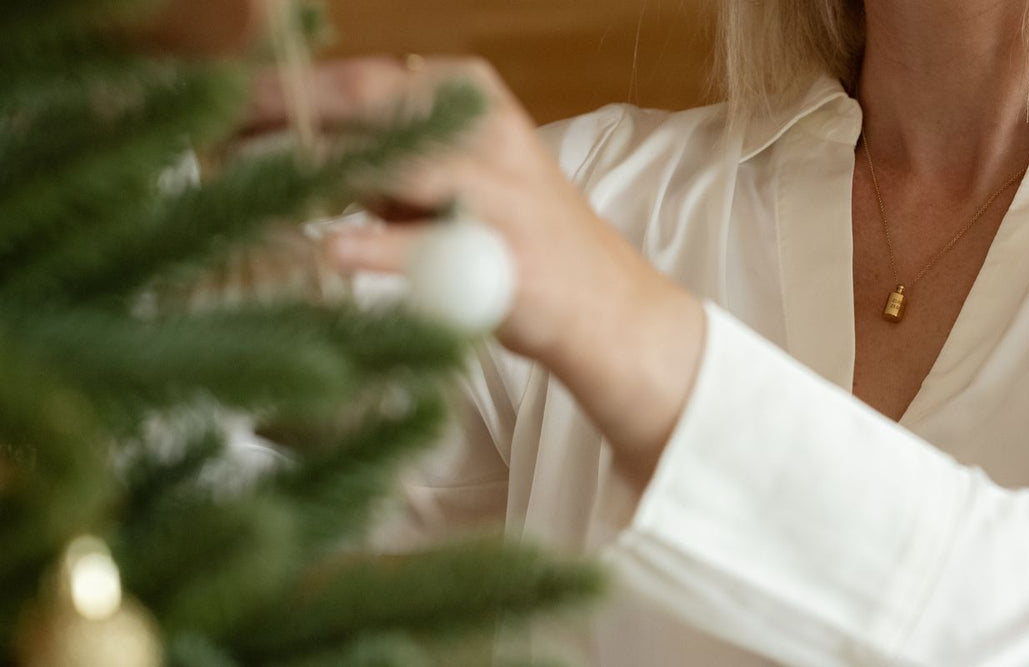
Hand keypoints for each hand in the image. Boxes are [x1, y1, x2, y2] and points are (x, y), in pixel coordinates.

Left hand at [246, 57, 703, 485]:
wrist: (601, 306)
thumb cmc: (514, 241)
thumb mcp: (451, 177)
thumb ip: (385, 155)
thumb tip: (278, 141)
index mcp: (470, 96)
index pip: (360, 79)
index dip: (282, 89)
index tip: (219, 107)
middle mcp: (485, 128)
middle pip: (365, 103)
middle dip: (280, 113)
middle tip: (211, 136)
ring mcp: (498, 188)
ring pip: (390, 158)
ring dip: (307, 167)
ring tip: (237, 175)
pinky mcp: (502, 252)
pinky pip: (420, 243)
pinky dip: (366, 245)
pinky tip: (322, 248)